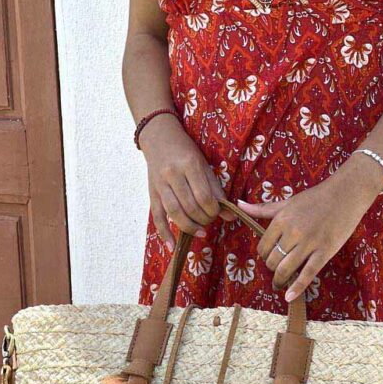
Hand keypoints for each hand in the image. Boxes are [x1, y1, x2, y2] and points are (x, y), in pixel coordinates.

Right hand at [139, 113, 231, 250]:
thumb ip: (216, 189)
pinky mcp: (151, 194)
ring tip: (200, 231)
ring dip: (190, 227)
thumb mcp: (203, 164)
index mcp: (189, 164)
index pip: (204, 196)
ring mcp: (160, 185)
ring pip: (175, 213)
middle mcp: (173, 174)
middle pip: (190, 207)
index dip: (214, 210)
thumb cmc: (185, 151)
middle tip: (209, 220)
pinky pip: (157, 217)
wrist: (158, 137)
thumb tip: (231, 215)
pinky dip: (165, 234)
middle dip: (203, 219)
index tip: (218, 212)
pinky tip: (172, 246)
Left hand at [238, 155, 382, 300]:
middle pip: (272, 261)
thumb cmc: (316, 197)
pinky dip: (297, 288)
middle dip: (272, 268)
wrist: (347, 193)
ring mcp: (309, 243)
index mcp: (282, 220)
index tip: (269, 257)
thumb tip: (239, 205)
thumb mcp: (287, 202)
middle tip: (277, 270)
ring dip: (279, 280)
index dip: (264, 256)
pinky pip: (308, 274)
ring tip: (279, 284)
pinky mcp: (325, 252)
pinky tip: (289, 297)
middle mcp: (293, 232)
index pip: (263, 247)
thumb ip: (263, 209)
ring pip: (285, 270)